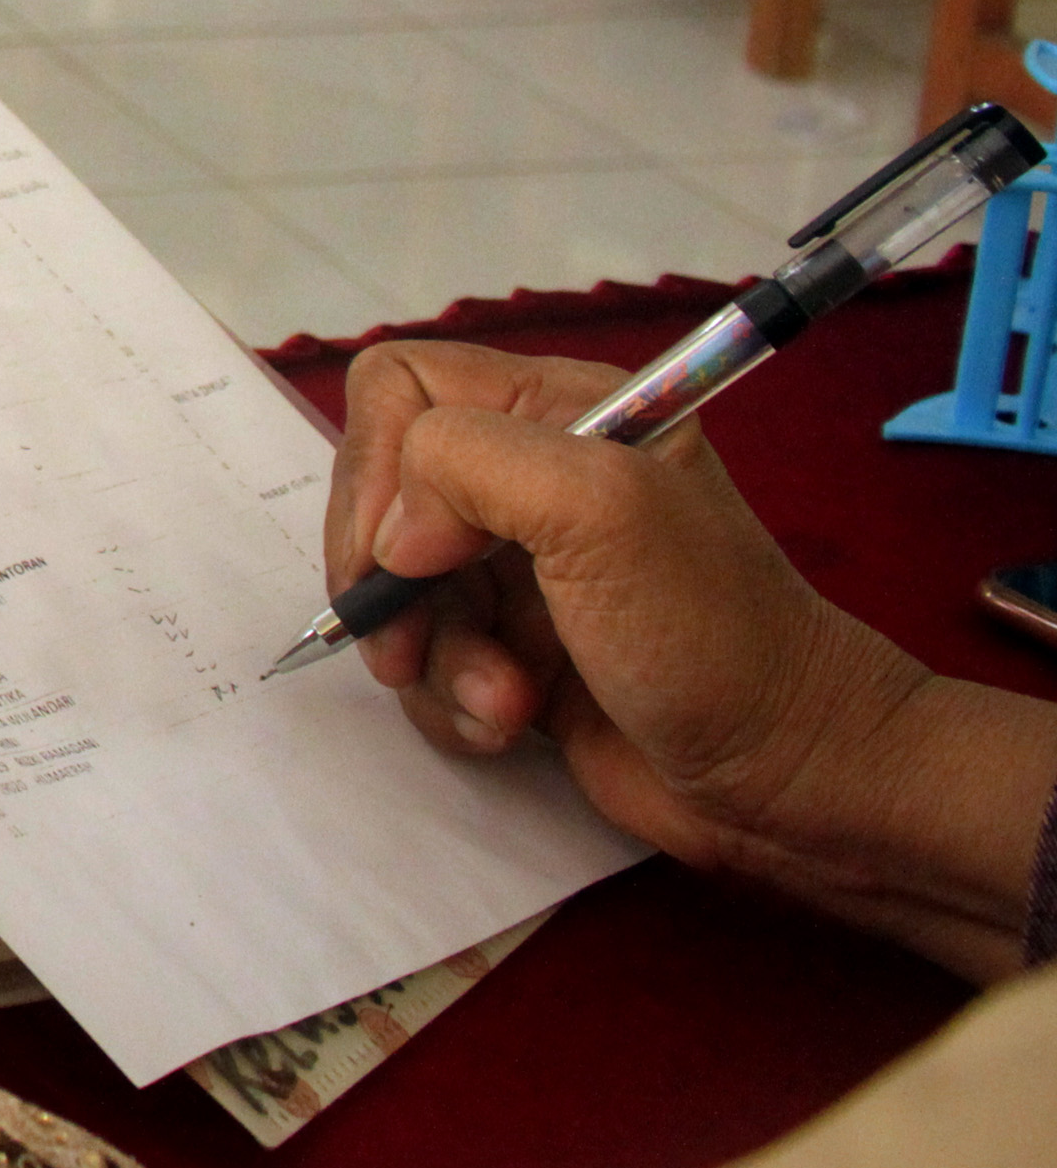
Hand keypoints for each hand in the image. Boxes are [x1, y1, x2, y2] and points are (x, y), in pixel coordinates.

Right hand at [331, 341, 1056, 980]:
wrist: (791, 777)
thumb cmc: (709, 633)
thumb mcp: (599, 508)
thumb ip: (467, 466)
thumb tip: (392, 539)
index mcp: (558, 408)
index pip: (400, 390)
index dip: (376, 468)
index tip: (401, 556)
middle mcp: (532, 478)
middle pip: (381, 499)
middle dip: (395, 585)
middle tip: (412, 645)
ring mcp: (522, 570)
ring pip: (397, 594)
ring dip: (434, 659)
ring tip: (506, 703)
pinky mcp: (516, 650)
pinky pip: (425, 661)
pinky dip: (451, 701)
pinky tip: (511, 727)